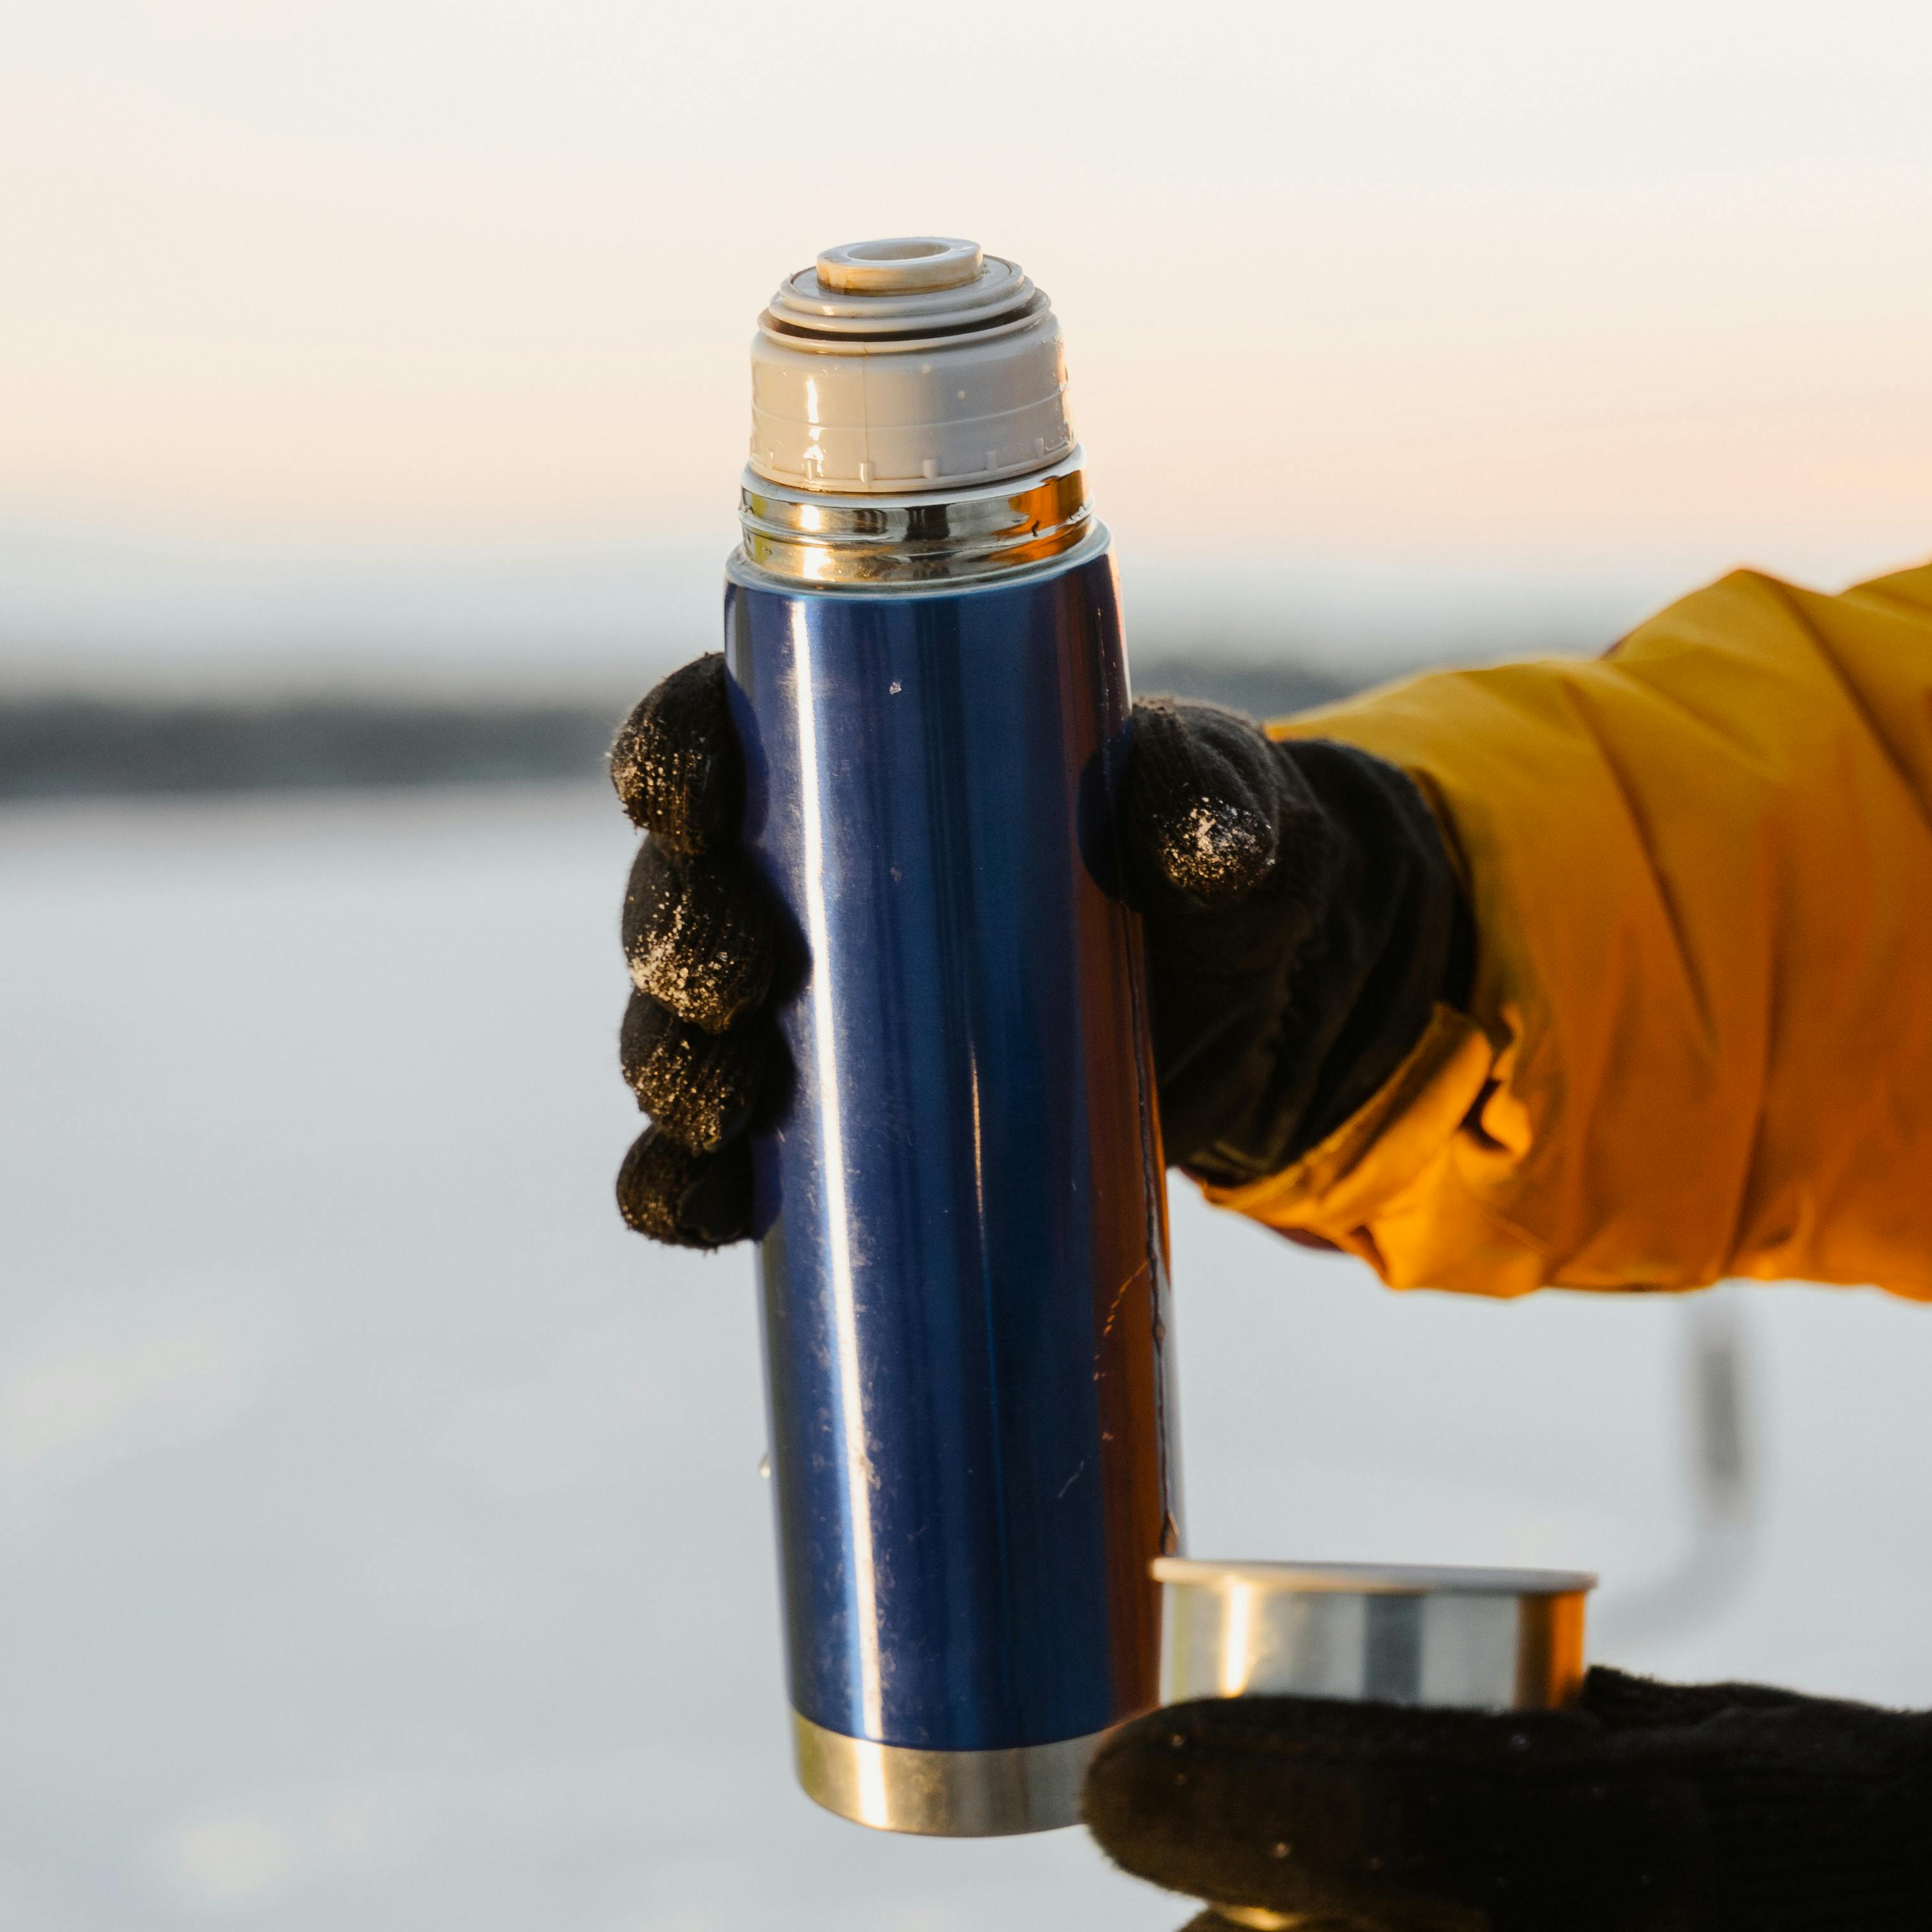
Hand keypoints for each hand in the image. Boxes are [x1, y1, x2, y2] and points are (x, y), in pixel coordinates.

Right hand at [607, 662, 1468, 1245]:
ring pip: (676, 1029)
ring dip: (671, 1067)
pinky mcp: (833, 1131)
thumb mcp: (1229, 820)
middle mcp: (797, 877)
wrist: (1260, 1020)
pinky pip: (713, 1162)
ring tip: (727, 1102)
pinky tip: (694, 1203)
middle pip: (676, 890)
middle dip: (675, 935)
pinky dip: (682, 1186)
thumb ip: (1217, 804)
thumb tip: (1208, 841)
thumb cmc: (1217, 870)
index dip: (671, 755)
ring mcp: (803, 1012)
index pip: (719, 728)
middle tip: (735, 977)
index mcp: (856, 757)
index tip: (690, 801)